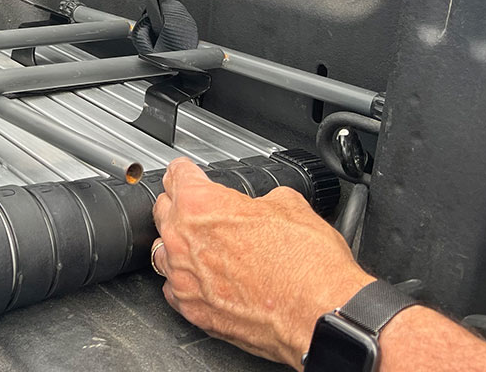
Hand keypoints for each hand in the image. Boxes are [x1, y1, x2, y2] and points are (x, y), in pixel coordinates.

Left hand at [151, 158, 374, 368]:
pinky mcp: (192, 310)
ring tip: (202, 247)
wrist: (321, 315)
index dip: (186, 170)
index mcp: (201, 204)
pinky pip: (174, 288)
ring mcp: (184, 278)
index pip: (177, 174)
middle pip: (163, 210)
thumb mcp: (290, 205)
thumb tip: (261, 202)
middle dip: (179, 205)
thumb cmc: (308, 264)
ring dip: (178, 245)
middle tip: (198, 209)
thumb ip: (261, 198)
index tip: (187, 173)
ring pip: (163, 251)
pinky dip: (186, 282)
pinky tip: (206, 280)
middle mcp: (183, 240)